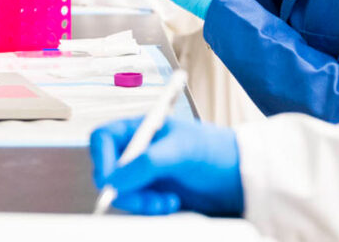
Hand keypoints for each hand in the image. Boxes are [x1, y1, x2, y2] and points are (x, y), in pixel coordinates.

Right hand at [90, 117, 242, 215]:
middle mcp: (138, 149)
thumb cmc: (213, 150)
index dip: (102, 158)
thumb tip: (114, 180)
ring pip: (121, 193)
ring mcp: (143, 172)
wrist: (236, 176)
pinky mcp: (151, 193)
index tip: (112, 179)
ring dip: (140, 203)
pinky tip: (171, 205)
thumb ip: (147, 162)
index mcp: (141, 128)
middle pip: (108, 171)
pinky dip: (148, 210)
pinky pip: (136, 206)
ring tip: (167, 202)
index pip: (103, 139)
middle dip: (125, 189)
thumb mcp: (181, 150)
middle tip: (147, 200)